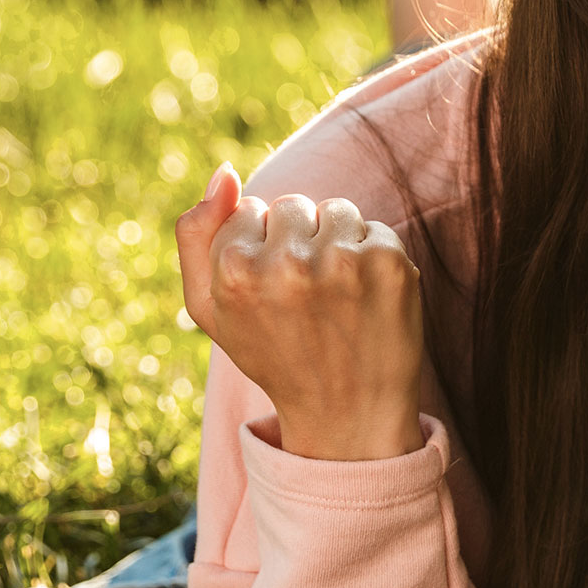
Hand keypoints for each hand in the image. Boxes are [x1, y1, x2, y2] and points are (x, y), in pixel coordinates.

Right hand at [175, 163, 426, 460]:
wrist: (348, 415)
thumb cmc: (274, 356)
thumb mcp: (211, 309)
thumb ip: (197, 236)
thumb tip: (225, 173)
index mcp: (235, 271)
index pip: (248, 210)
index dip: (260, 249)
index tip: (271, 293)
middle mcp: (288, 263)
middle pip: (291, 205)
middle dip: (298, 240)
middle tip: (306, 298)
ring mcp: (343, 261)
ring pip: (335, 210)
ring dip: (337, 243)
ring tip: (337, 297)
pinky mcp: (390, 262)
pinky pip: (374, 228)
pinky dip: (372, 258)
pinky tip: (366, 299)